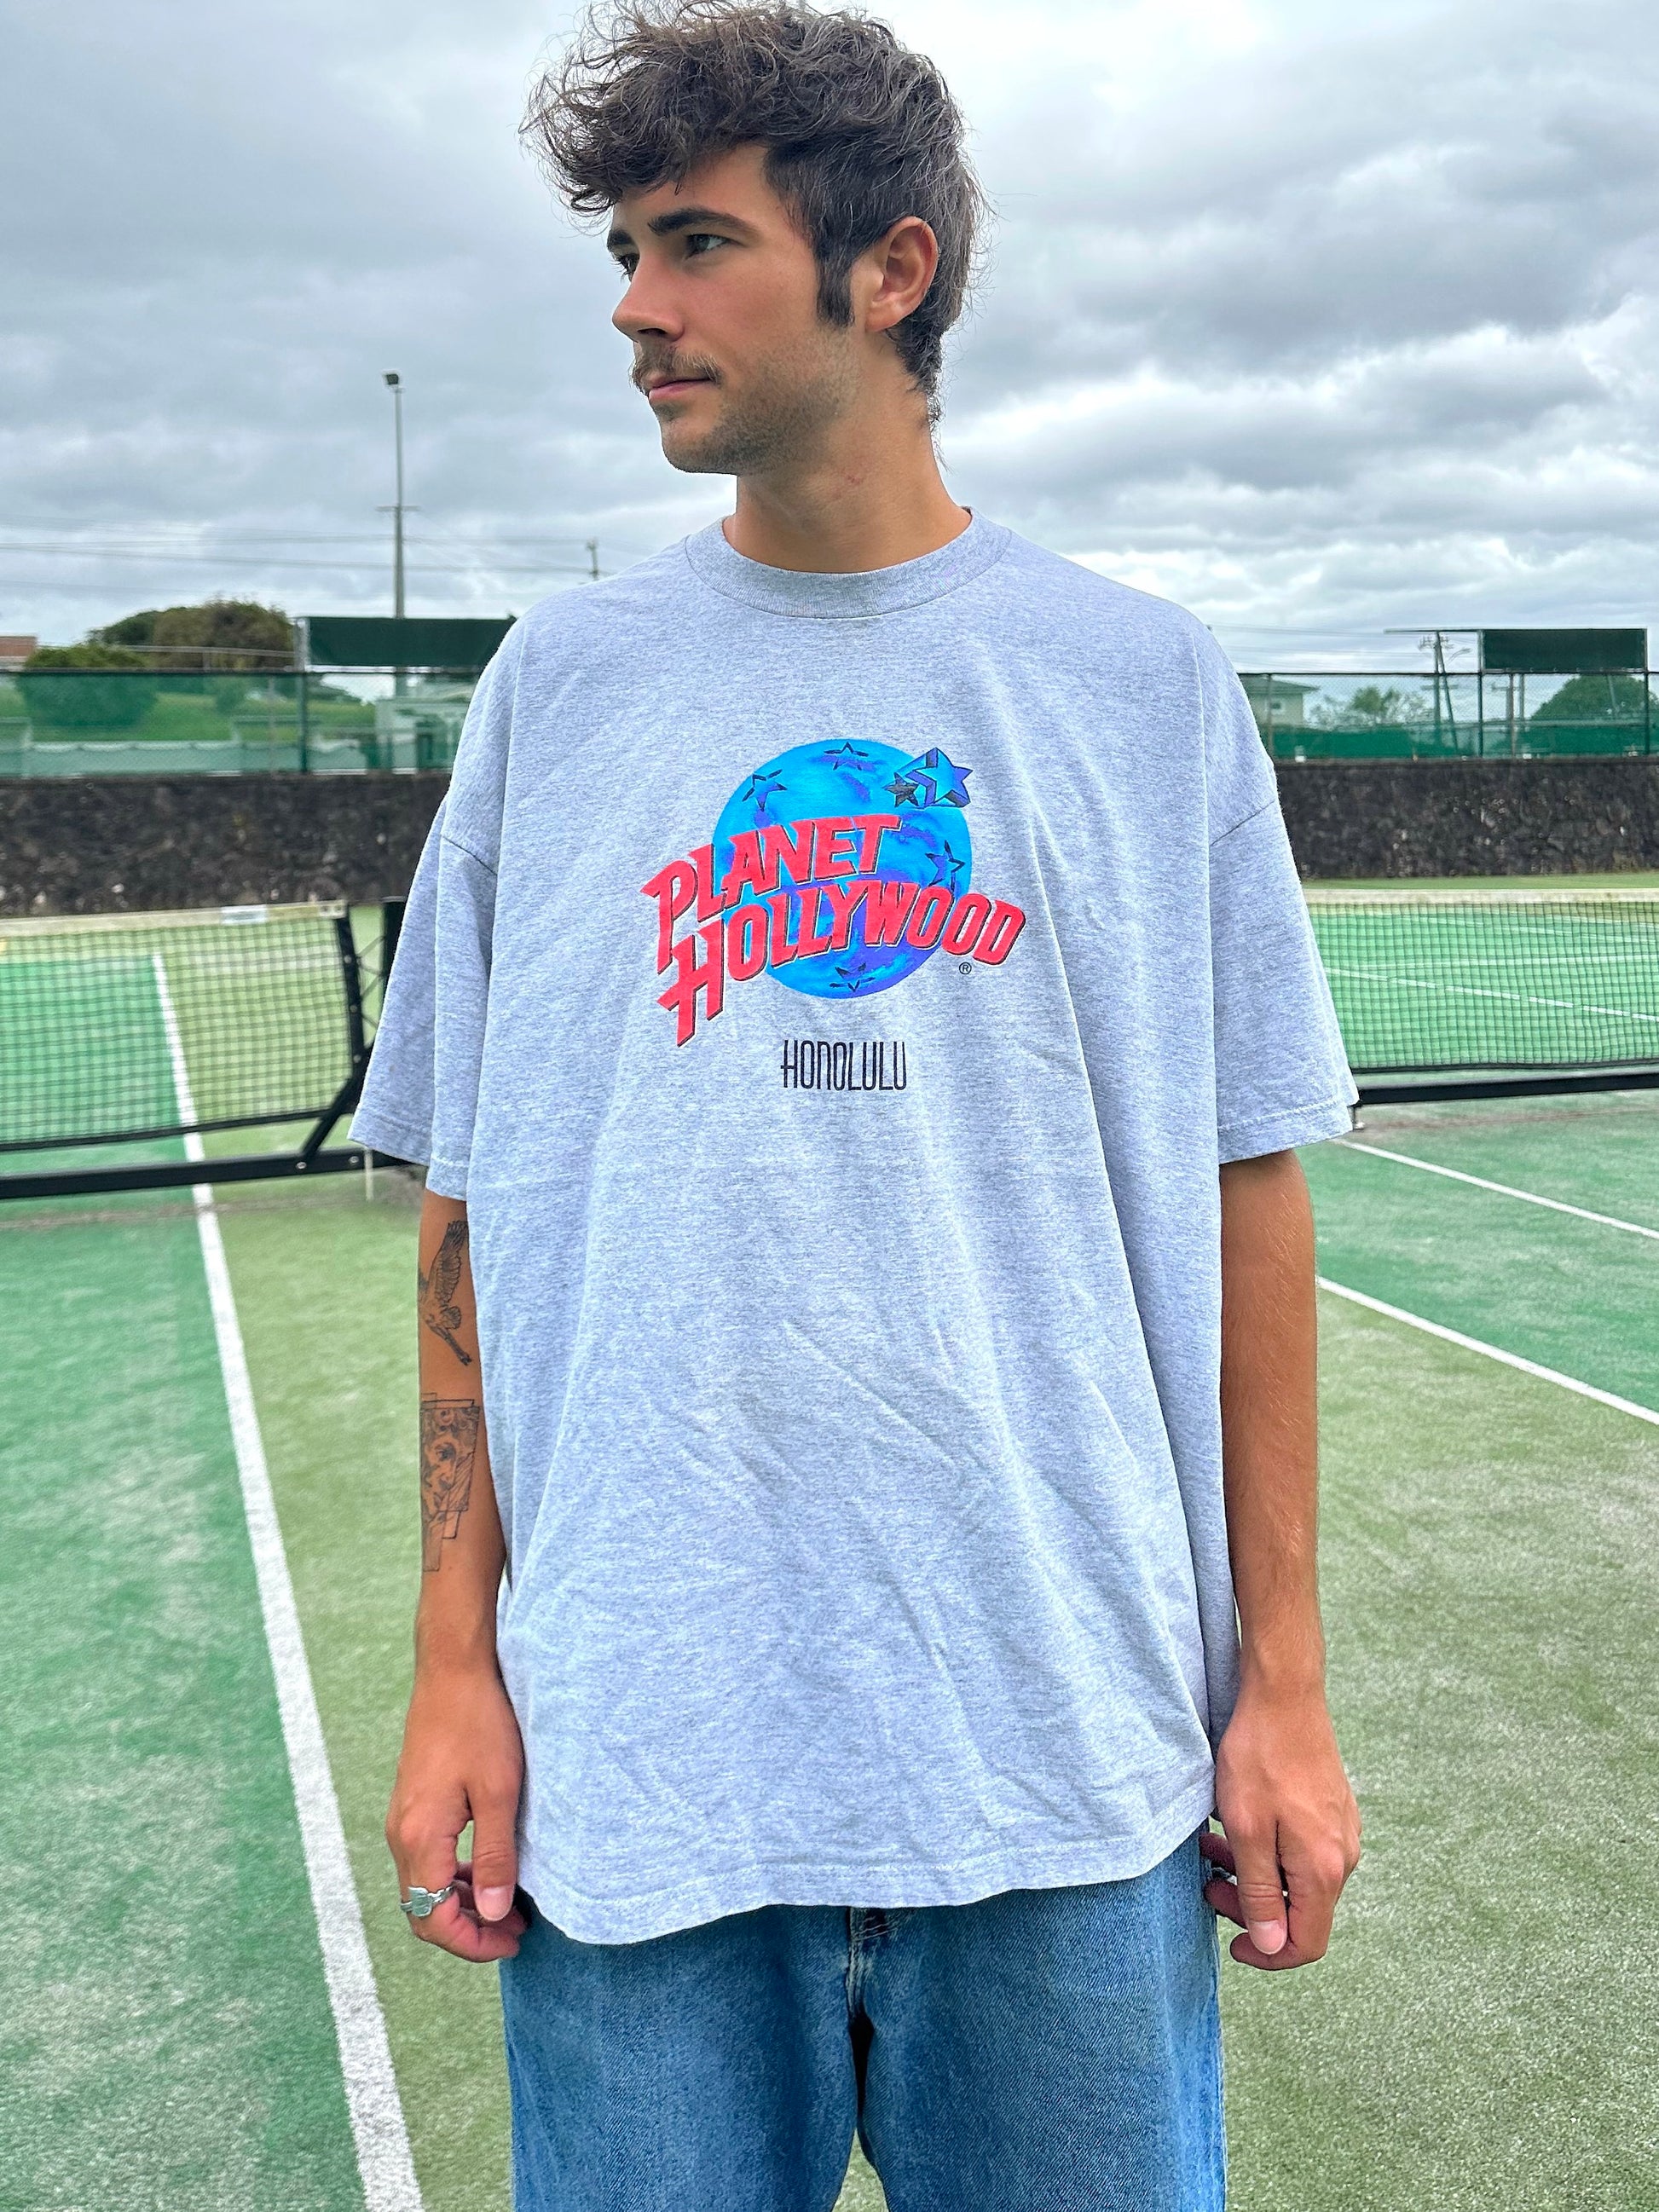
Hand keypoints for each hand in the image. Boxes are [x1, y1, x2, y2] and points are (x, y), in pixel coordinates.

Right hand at [386, 1662, 527, 1961]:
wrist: (454, 1670)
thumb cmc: (481, 1724)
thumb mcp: (500, 1792)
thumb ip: (496, 1857)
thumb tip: (495, 1914)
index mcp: (419, 1837)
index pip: (433, 1919)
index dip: (472, 1943)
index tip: (512, 1941)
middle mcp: (401, 1833)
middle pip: (422, 1910)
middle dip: (467, 1930)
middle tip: (515, 1930)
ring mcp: (403, 1818)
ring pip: (423, 1886)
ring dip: (462, 1904)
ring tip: (509, 1907)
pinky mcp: (413, 1804)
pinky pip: (425, 1859)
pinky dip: (453, 1877)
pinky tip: (487, 1871)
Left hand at [1204, 1678, 1359, 1969]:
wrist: (1285, 1695)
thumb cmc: (1260, 1758)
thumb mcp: (1248, 1831)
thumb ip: (1261, 1893)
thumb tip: (1273, 1946)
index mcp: (1324, 1870)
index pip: (1307, 1943)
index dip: (1268, 1955)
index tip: (1231, 1944)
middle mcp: (1342, 1856)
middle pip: (1300, 1912)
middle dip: (1251, 1909)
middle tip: (1208, 1883)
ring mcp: (1341, 1831)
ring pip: (1297, 1879)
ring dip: (1254, 1875)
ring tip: (1211, 1849)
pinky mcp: (1332, 1811)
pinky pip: (1301, 1851)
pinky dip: (1267, 1851)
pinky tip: (1237, 1826)